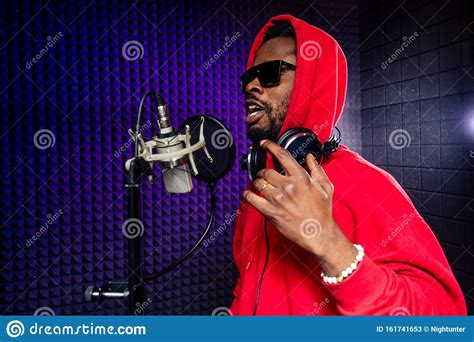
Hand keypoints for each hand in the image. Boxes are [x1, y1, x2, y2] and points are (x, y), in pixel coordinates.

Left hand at [243, 140, 355, 273]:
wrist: (319, 234)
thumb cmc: (323, 213)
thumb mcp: (325, 187)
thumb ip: (317, 169)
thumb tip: (310, 157)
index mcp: (301, 177)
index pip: (281, 155)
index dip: (270, 146)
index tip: (264, 143)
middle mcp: (287, 186)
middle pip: (266, 171)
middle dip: (264, 172)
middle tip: (265, 175)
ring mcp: (278, 199)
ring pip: (258, 183)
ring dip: (257, 183)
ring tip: (261, 186)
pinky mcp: (270, 212)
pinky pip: (252, 199)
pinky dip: (248, 195)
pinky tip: (249, 194)